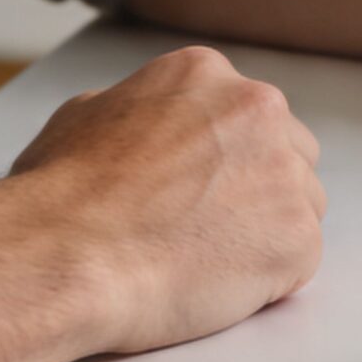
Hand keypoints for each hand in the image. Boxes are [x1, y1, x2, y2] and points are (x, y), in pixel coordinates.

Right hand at [8, 46, 324, 353]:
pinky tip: (214, 284)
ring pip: (301, 204)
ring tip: (203, 260)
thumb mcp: (85, 116)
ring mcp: (284, 173)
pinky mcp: (297, 238)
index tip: (196, 189)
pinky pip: (299, 260)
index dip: (223, 159)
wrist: (64, 257)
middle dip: (257, 189)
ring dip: (265, 232)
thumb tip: (147, 126)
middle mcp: (257, 110)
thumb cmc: (60, 196)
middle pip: (289, 152)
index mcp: (206, 76)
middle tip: (206, 228)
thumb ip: (138, 111)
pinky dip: (267, 280)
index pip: (245, 114)